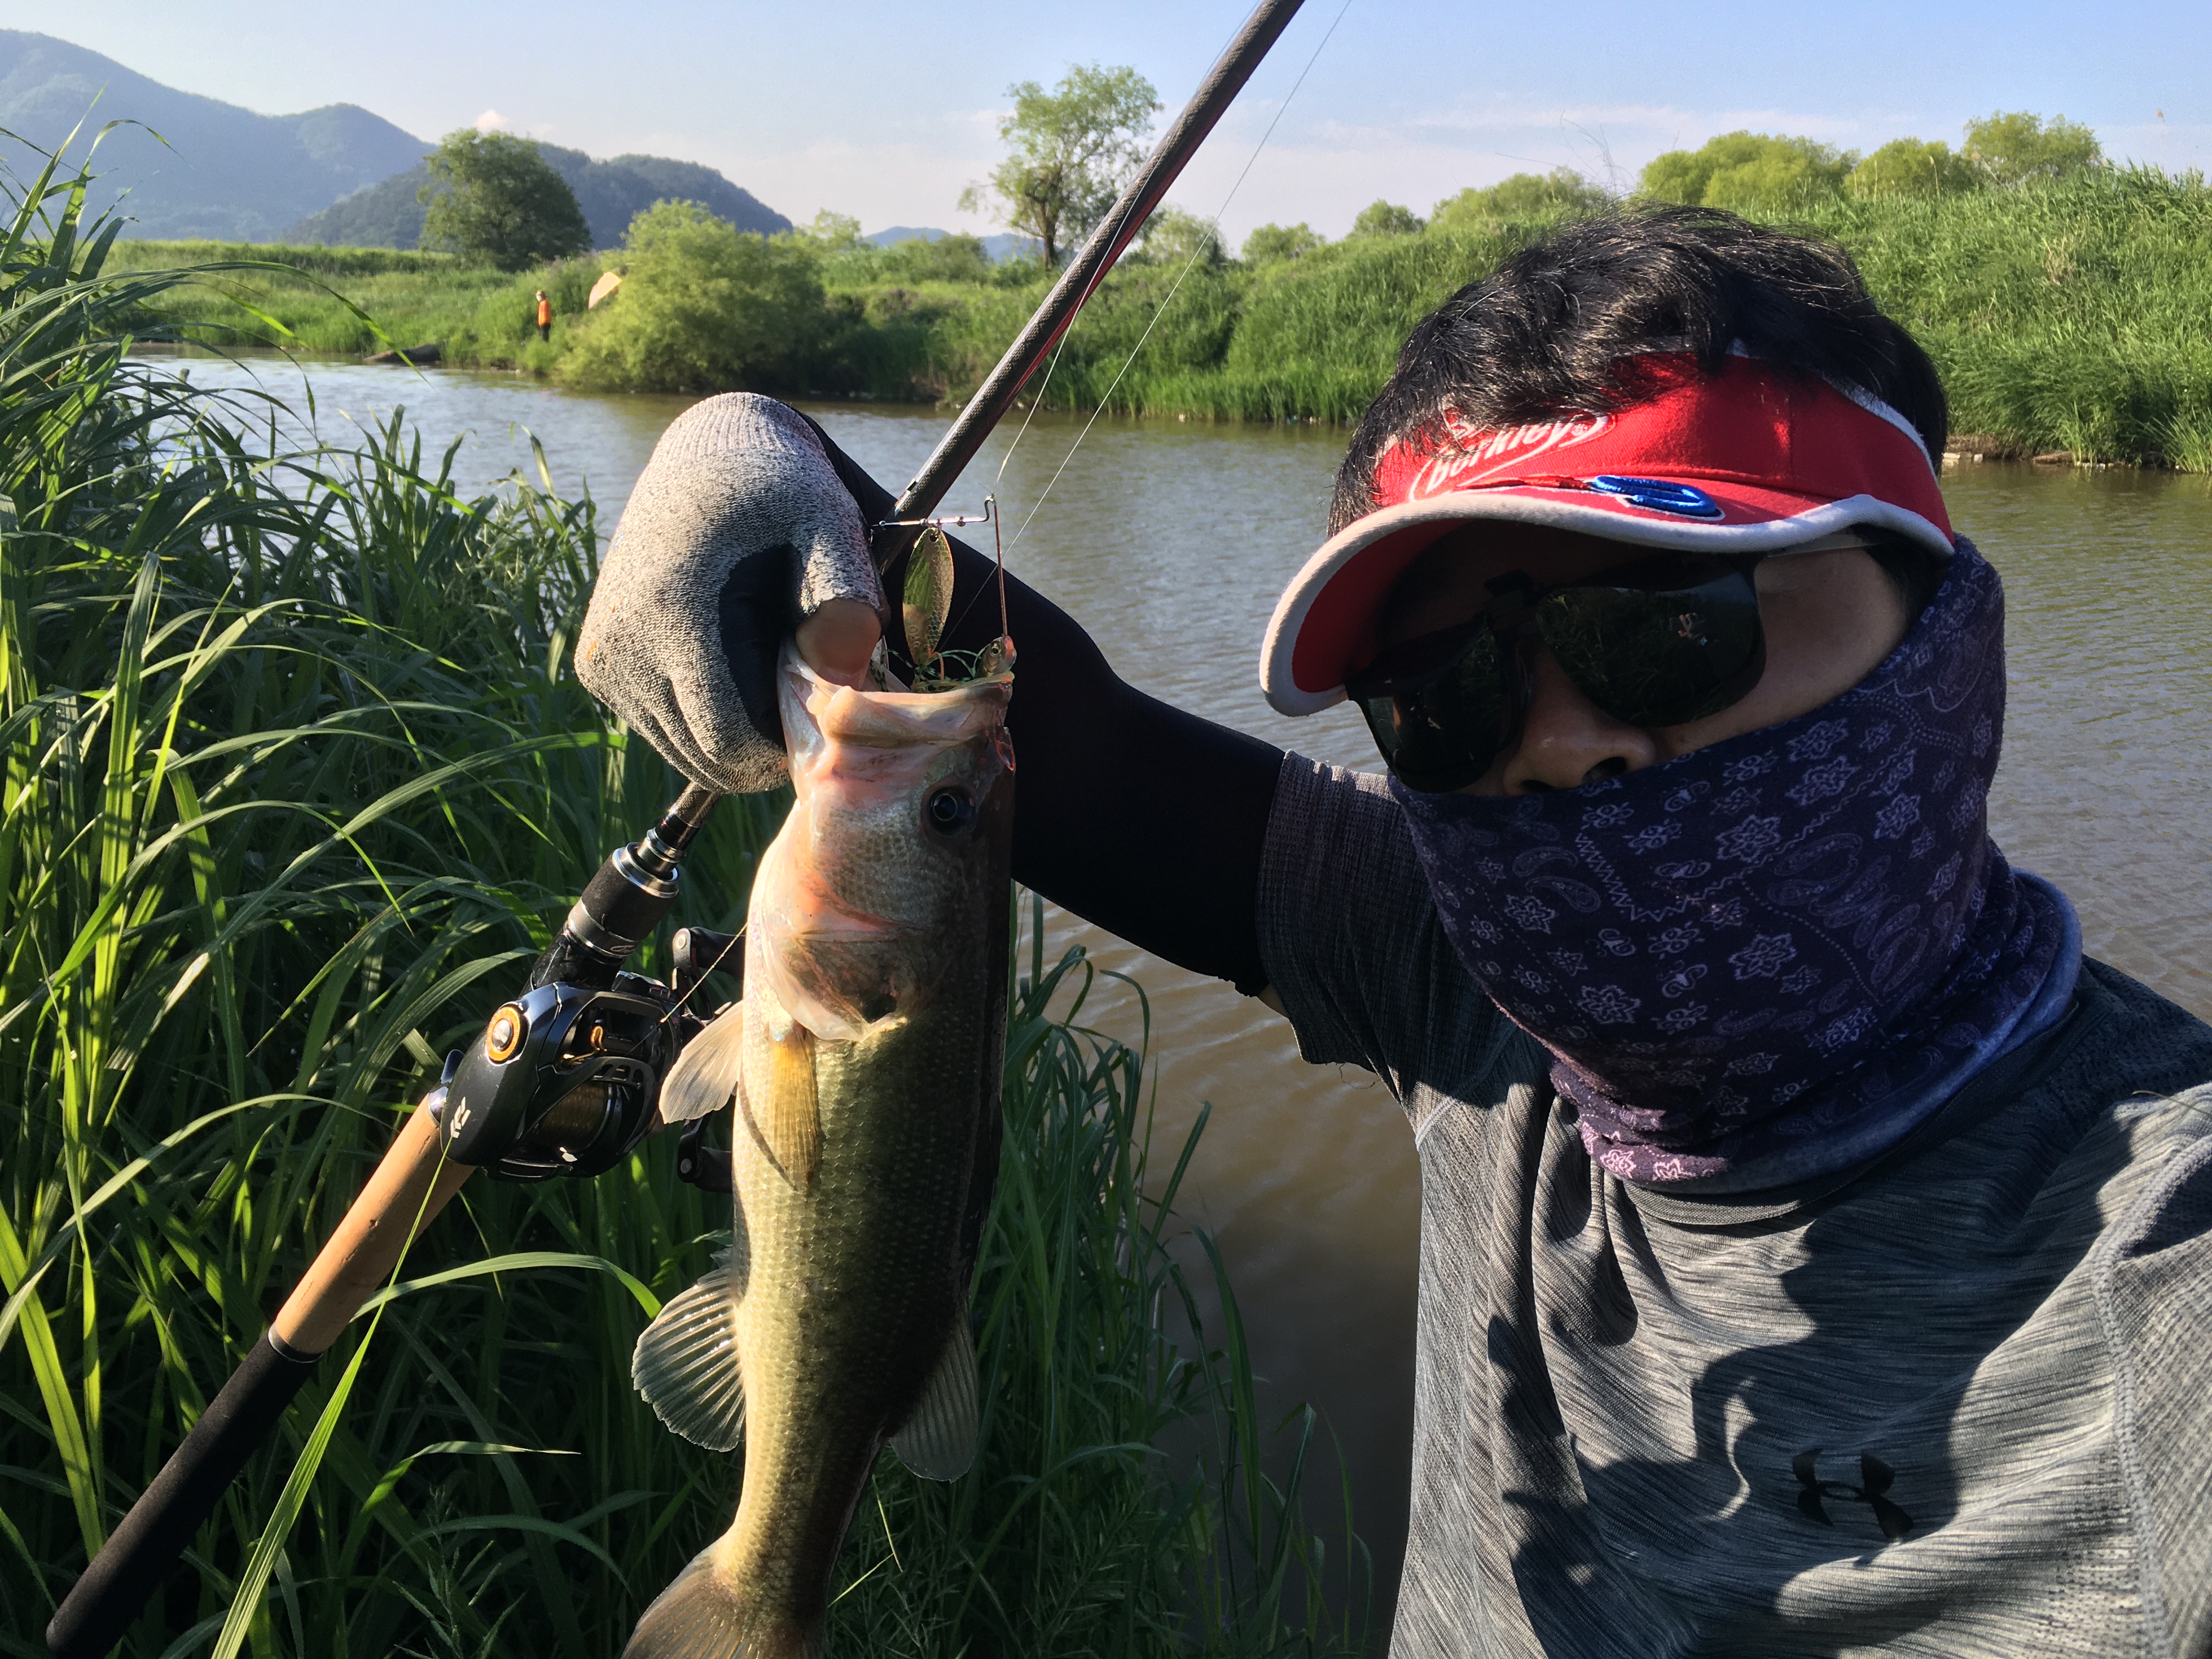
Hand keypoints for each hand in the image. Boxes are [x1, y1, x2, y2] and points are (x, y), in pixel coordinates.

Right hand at [575, 395, 883, 792]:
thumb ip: (846, 603)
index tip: (826, 711)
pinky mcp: (598, 667)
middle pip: (707, 756)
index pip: (731, 742)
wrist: (711, 458)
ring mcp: (603, 660)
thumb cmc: (783, 495)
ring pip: (684, 751)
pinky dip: (706, 718)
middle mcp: (620, 647)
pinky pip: (665, 729)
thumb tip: (841, 683)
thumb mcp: (831, 529)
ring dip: (736, 732)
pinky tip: (736, 665)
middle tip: (807, 688)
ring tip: (771, 666)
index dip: (789, 745)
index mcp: (673, 618)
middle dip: (766, 741)